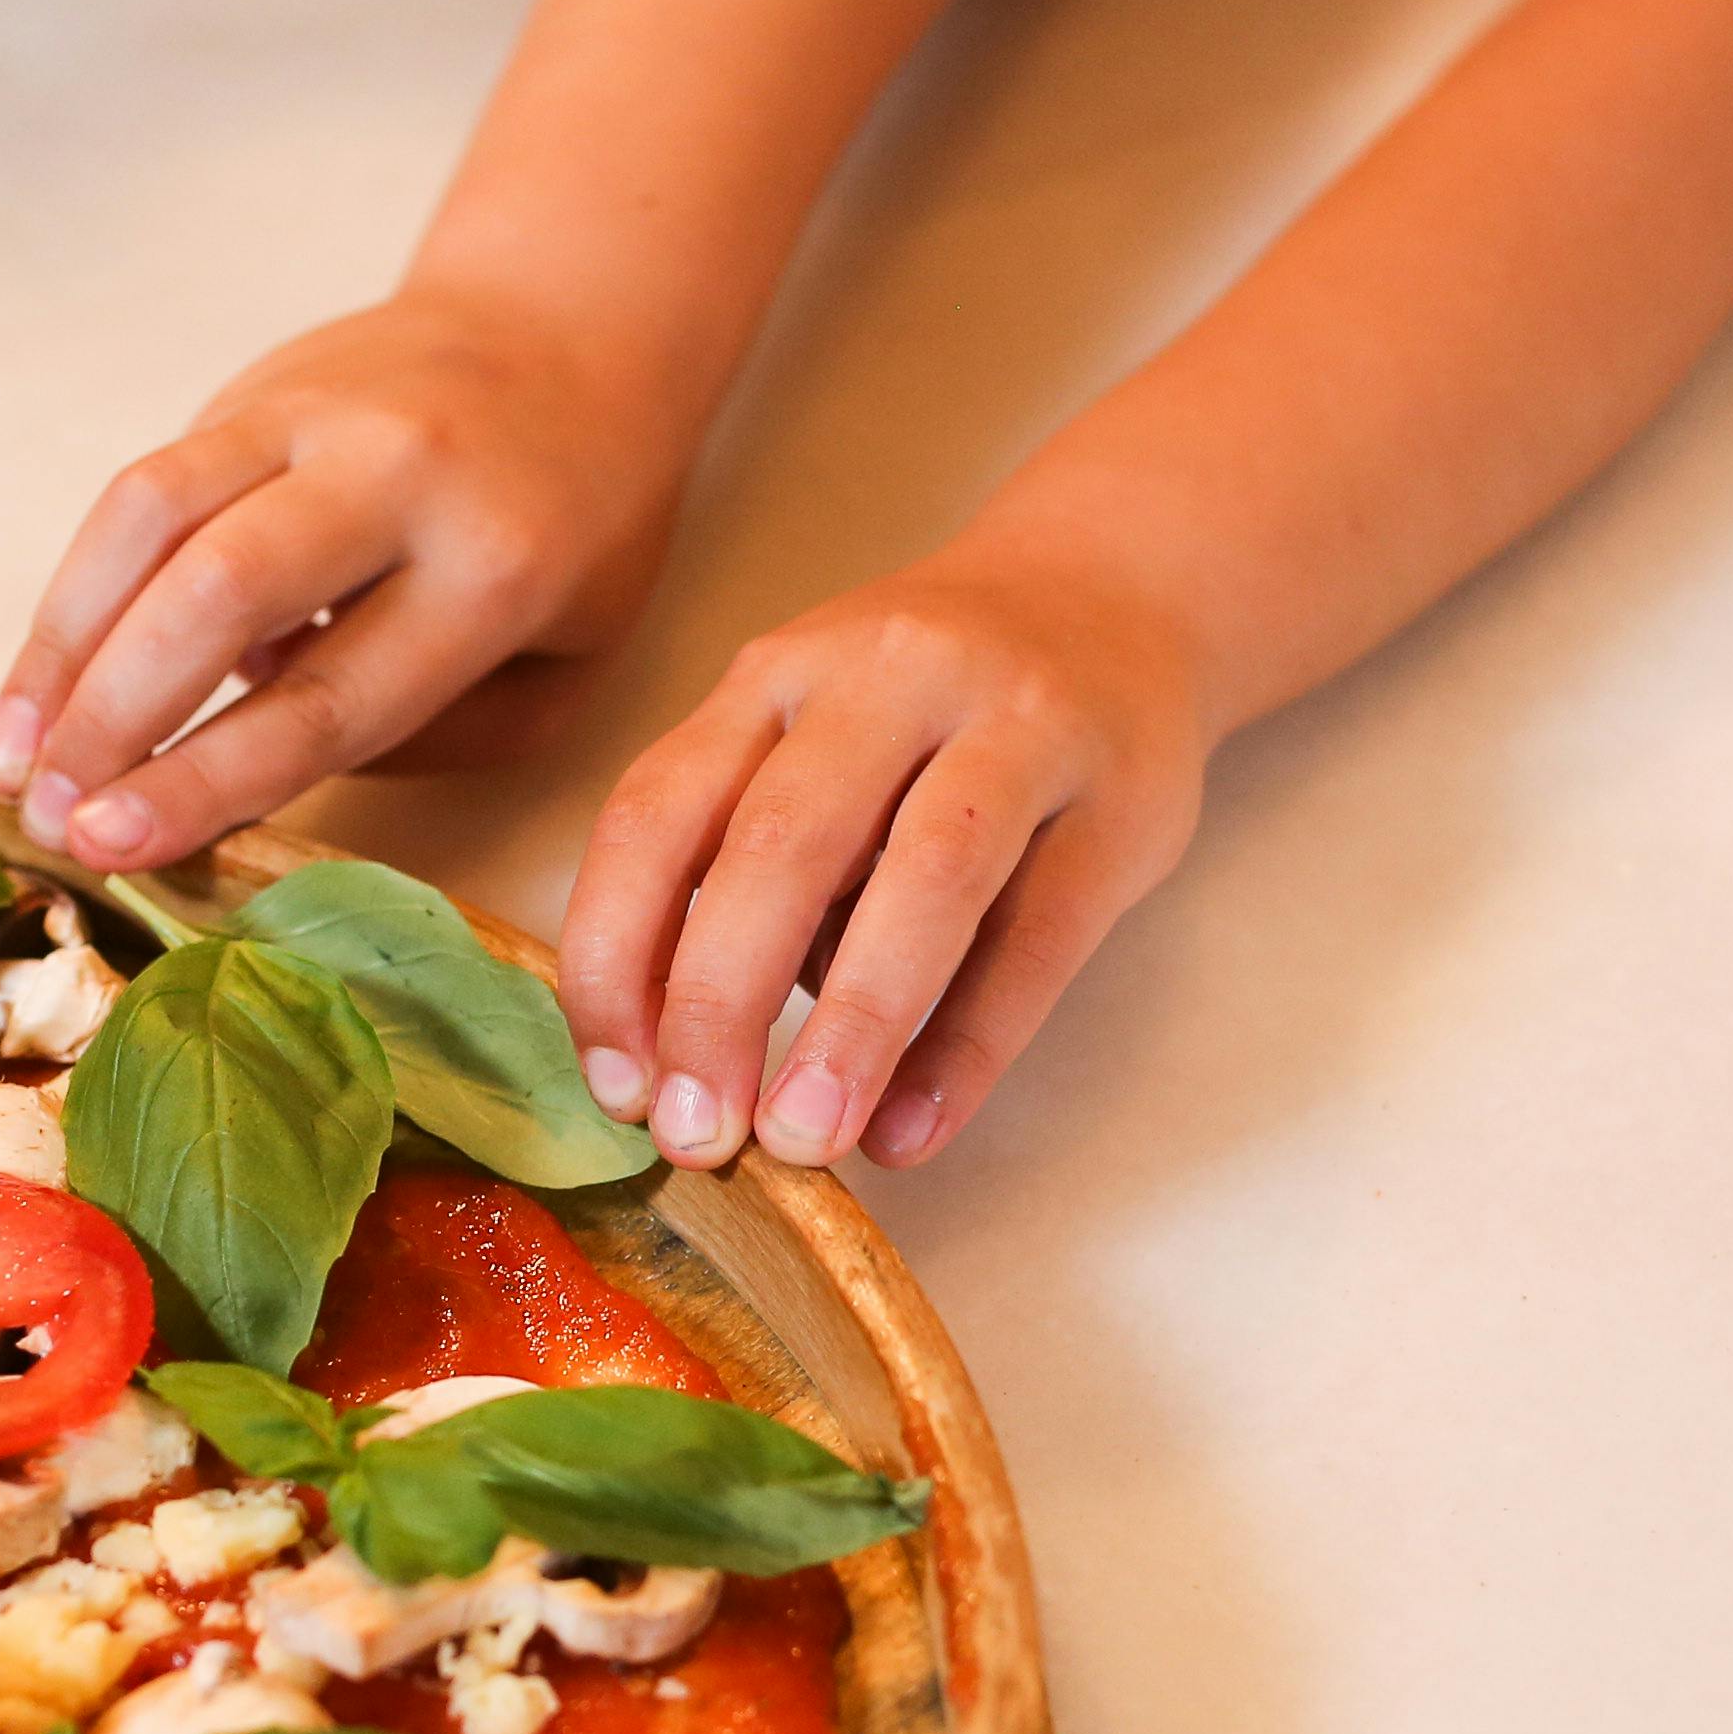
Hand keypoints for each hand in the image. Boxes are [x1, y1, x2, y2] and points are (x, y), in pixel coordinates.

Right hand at [0, 286, 686, 872]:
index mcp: (495, 564)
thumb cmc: (579, 533)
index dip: (210, 776)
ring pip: (149, 515)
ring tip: (7, 761)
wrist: (571, 328)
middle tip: (49, 820)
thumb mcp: (567, 661)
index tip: (116, 845)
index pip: (334, 696)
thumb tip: (248, 743)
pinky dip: (78, 590)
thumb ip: (431, 733)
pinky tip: (41, 684)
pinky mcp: (249, 390)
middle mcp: (396, 471)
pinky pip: (143, 491)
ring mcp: (311, 413)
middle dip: (114, 716)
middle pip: (220, 590)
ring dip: (61, 648)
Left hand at [559, 545, 1205, 1172]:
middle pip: (783, 843)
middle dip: (718, 1005)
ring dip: (851, 1026)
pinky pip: (1038, 937)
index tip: (614, 1084)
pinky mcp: (1118, 802)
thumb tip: (681, 1061)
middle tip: (698, 1139)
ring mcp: (1016, 726)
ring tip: (805, 1140)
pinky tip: (914, 1131)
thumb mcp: (815, 738)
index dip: (617, 955)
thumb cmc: (930, 711)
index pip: (660, 814)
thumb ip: (752, 859)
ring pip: (925, 879)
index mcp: (777, 674)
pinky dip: (968, 1045)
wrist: (1115, 593)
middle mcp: (885, 678)